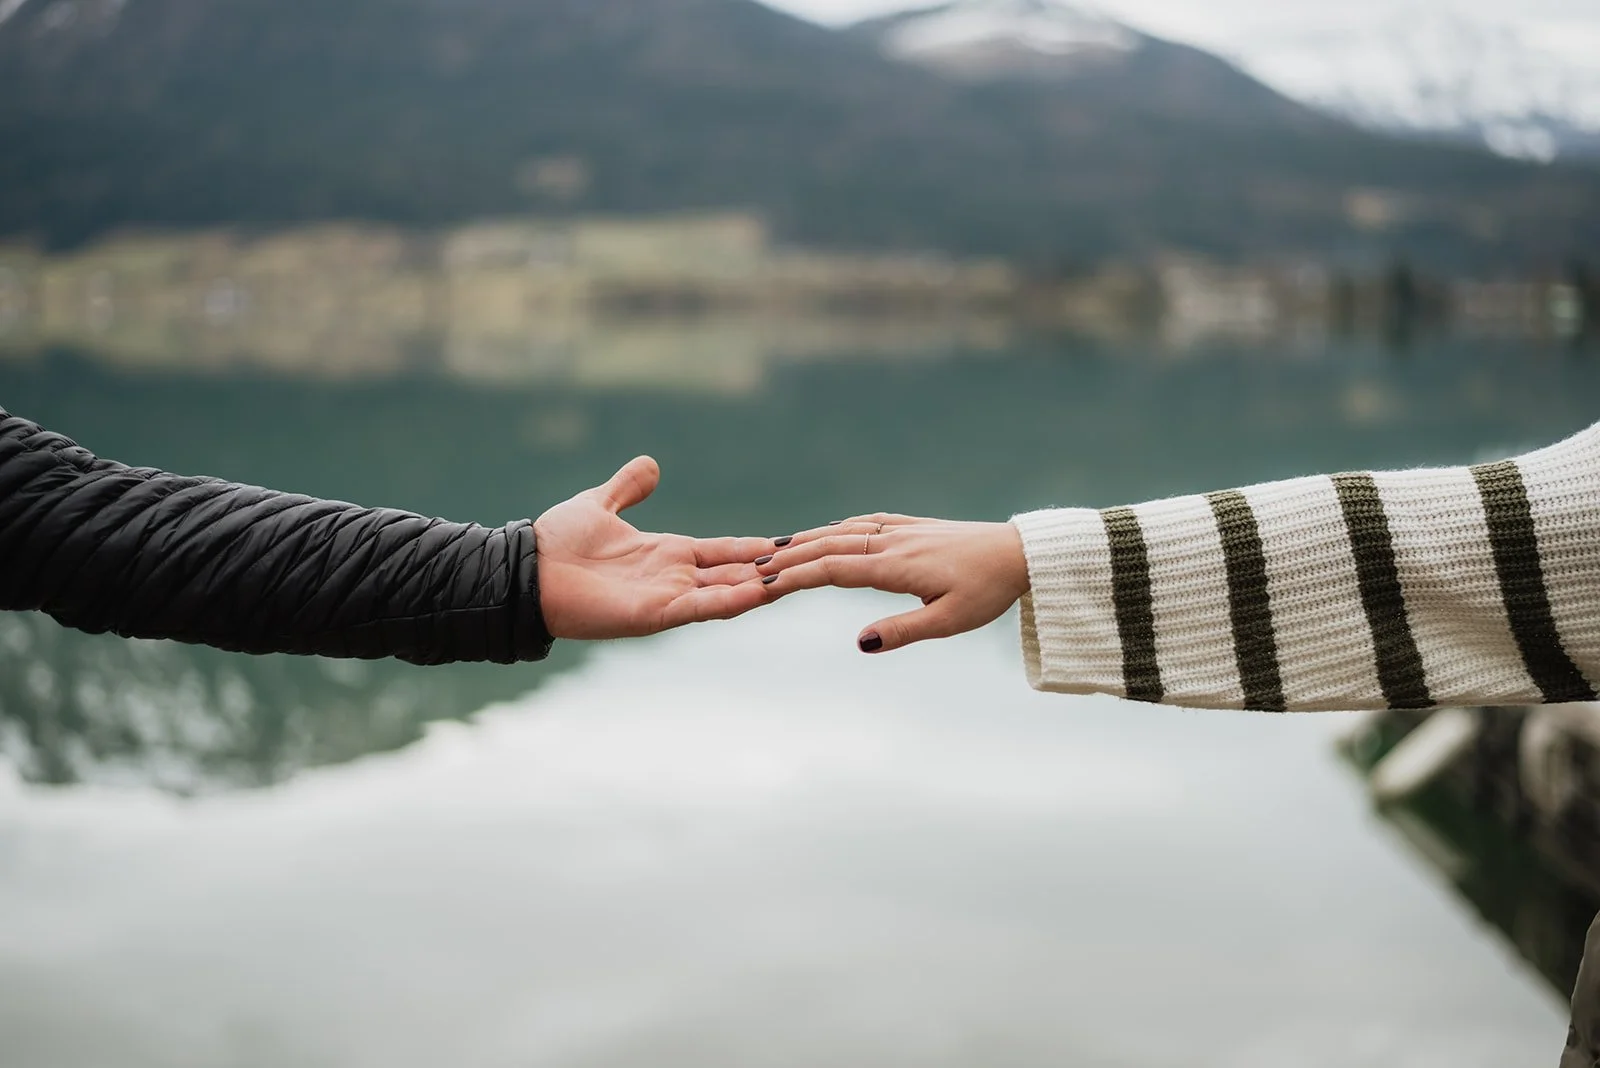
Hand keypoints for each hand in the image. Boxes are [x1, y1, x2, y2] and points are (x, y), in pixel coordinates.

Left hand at [534, 456, 776, 639]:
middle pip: (735, 574)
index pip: (724, 551)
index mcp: (668, 553)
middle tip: (815, 564)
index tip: (792, 541)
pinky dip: (728, 602)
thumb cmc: (558, 542)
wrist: (528, 571)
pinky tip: (758, 592)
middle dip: (771, 570)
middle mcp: (675, 577)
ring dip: (760, 587)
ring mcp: (668, 597)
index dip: (756, 547)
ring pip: (726, 593)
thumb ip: (628, 488)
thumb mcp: (600, 504)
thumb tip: (650, 465)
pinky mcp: (654, 614)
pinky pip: (699, 608)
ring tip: (800, 579)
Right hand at [757, 513, 1029, 652]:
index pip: (832, 570)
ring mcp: (902, 531)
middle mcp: (892, 542)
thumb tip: (861, 643)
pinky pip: (866, 523)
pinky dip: (838, 528)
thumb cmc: (988, 591)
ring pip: (844, 532)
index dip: (795, 577)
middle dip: (789, 558)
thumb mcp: (949, 622)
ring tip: (778, 551)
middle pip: (829, 547)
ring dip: (808, 541)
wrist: (1020, 553)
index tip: (764, 585)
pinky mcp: (914, 527)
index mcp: (895, 566)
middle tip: (754, 570)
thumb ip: (904, 631)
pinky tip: (830, 531)